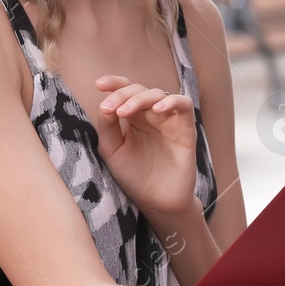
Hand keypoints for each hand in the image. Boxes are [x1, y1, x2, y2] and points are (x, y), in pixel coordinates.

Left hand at [92, 74, 199, 219]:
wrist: (157, 201)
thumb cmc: (134, 177)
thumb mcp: (112, 151)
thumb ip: (107, 127)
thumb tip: (105, 104)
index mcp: (132, 118)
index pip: (125, 92)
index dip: (114, 84)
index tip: (99, 85)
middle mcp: (150, 115)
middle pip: (139, 90)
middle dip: (123, 94)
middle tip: (111, 108)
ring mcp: (168, 120)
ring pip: (159, 94)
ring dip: (140, 98)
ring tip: (125, 112)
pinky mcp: (185, 128)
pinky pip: (184, 105)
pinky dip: (172, 102)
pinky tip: (157, 110)